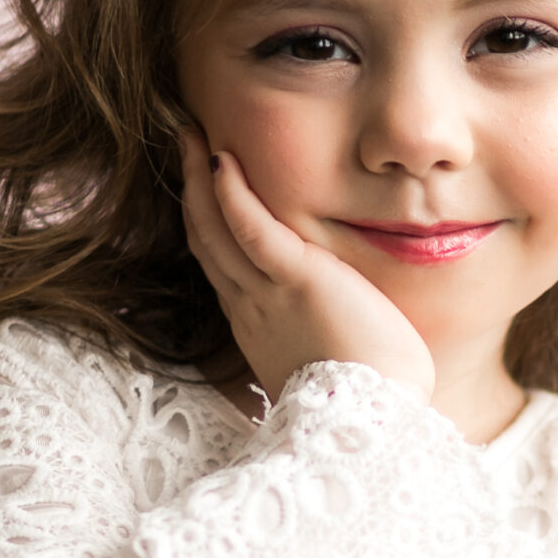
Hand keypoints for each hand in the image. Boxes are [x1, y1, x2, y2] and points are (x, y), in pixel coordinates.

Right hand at [178, 127, 435, 409]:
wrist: (374, 422)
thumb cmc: (369, 401)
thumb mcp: (332, 364)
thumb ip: (323, 338)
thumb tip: (341, 332)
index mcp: (259, 328)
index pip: (222, 268)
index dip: (208, 227)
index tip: (203, 193)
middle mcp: (250, 309)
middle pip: (206, 241)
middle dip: (190, 192)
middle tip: (183, 146)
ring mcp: (267, 295)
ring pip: (214, 229)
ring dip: (197, 179)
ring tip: (190, 135)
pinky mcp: (296, 280)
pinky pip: (250, 229)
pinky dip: (231, 193)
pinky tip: (220, 159)